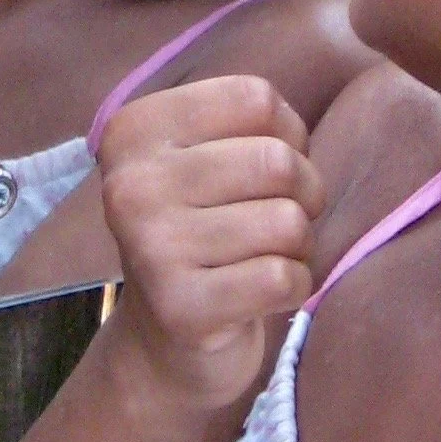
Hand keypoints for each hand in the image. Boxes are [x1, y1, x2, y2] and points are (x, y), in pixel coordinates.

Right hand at [97, 75, 324, 413]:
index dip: (288, 135)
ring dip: (299, 246)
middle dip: (304, 193)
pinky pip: (283, 278)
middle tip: (276, 222)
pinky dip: (294, 287)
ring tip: (263, 258)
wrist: (161, 342)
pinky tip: (260, 295)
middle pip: (277, 160)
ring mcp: (150, 247)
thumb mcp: (205, 157)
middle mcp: (130, 184)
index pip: (256, 99)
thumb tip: (310, 111)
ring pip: (288, 221)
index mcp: (133, 131)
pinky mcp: (180, 307)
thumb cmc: (204, 231)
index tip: (263, 172)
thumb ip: (249, 122)